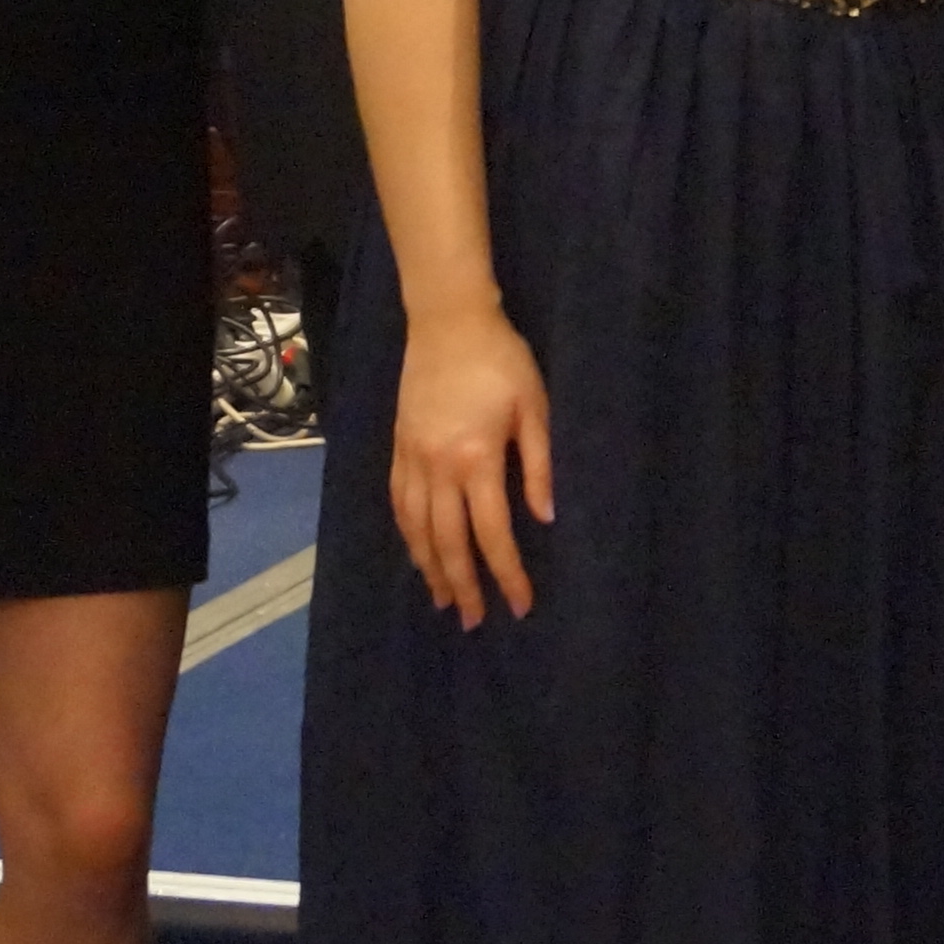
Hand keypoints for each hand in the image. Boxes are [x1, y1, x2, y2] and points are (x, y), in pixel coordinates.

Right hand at [392, 302, 557, 628]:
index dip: (507, 574)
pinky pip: (398, 504)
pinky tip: (416, 552)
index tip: (520, 605)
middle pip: (447, 543)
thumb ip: (540, 466)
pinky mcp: (397, 447)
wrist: (447, 322)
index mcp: (476, 460)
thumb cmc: (502, 361)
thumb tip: (545, 518)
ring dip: (429, 569)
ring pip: (416, 529)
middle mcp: (437, 468)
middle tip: (475, 621)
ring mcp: (411, 459)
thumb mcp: (534, 408)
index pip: (491, 534)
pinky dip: (407, 535)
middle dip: (463, 585)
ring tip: (443, 600)